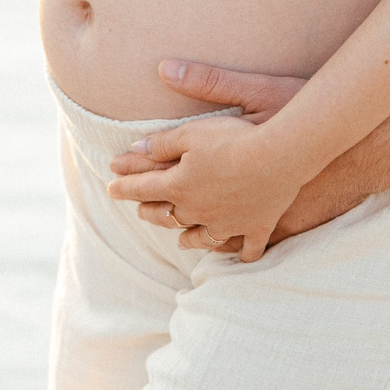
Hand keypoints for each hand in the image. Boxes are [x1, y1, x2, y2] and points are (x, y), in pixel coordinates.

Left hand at [103, 116, 306, 261]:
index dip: (124, 187)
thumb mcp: (190, 133)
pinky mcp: (256, 227)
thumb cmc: (232, 138)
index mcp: (179, 186)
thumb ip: (160, 144)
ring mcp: (228, 223)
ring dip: (189, 239)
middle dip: (151, 212)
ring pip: (202, 238)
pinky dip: (240, 253)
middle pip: (168, 216)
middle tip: (141, 210)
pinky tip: (237, 257)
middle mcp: (199, 211)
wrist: (279, 155)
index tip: (110, 188)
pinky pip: (246, 249)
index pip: (143, 188)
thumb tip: (133, 149)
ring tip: (181, 241)